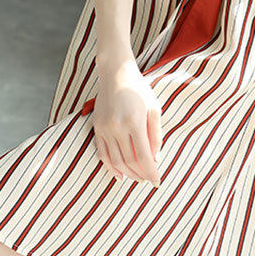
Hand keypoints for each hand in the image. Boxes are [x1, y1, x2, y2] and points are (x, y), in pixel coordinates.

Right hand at [92, 58, 161, 185]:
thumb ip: (155, 135)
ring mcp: (105, 128)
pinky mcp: (97, 127)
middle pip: (129, 161)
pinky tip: (119, 175)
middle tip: (148, 180)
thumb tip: (156, 159)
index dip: (151, 172)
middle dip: (140, 174)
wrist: (115, 74)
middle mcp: (117, 127)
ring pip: (115, 160)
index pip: (144, 156)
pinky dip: (110, 167)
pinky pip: (102, 153)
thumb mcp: (154, 108)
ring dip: (127, 173)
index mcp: (134, 122)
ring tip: (137, 178)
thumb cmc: (139, 89)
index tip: (157, 181)